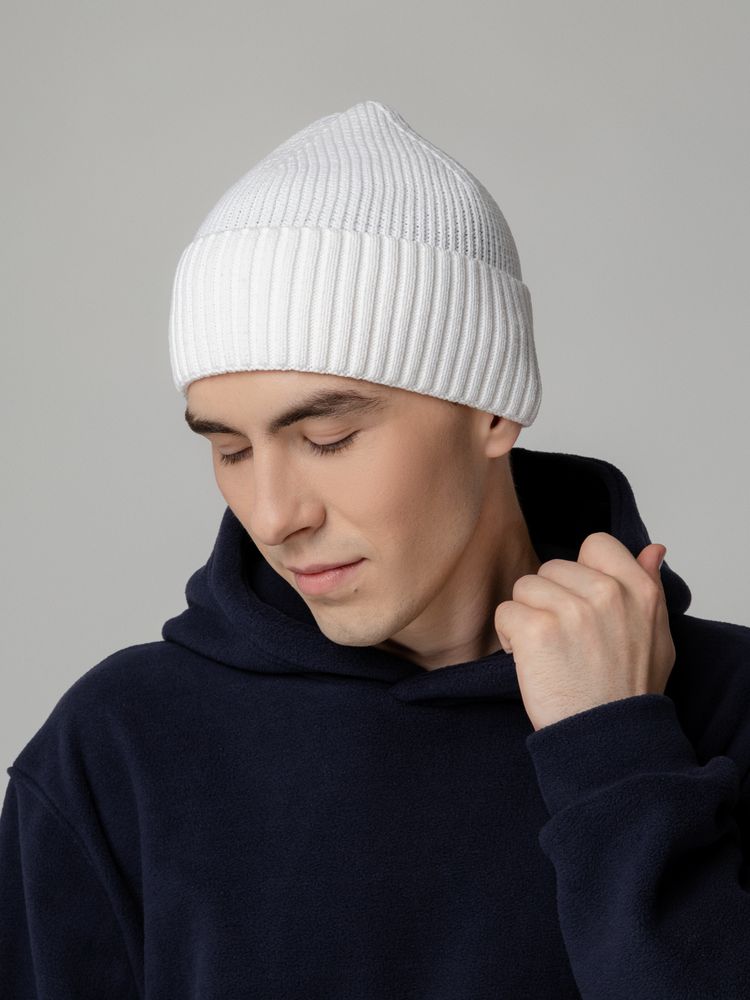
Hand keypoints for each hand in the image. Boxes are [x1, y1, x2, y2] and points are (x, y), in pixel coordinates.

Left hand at [494, 532, 675, 731]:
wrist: (608, 738)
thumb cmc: (629, 690)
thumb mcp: (658, 636)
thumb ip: (651, 587)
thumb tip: (653, 550)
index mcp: (639, 589)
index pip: (596, 544)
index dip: (580, 571)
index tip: (580, 602)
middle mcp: (607, 593)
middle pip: (551, 568)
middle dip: (549, 600)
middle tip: (563, 638)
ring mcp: (571, 610)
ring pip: (524, 587)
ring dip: (526, 617)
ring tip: (547, 650)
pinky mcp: (537, 630)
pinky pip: (505, 612)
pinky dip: (509, 636)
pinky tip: (529, 660)